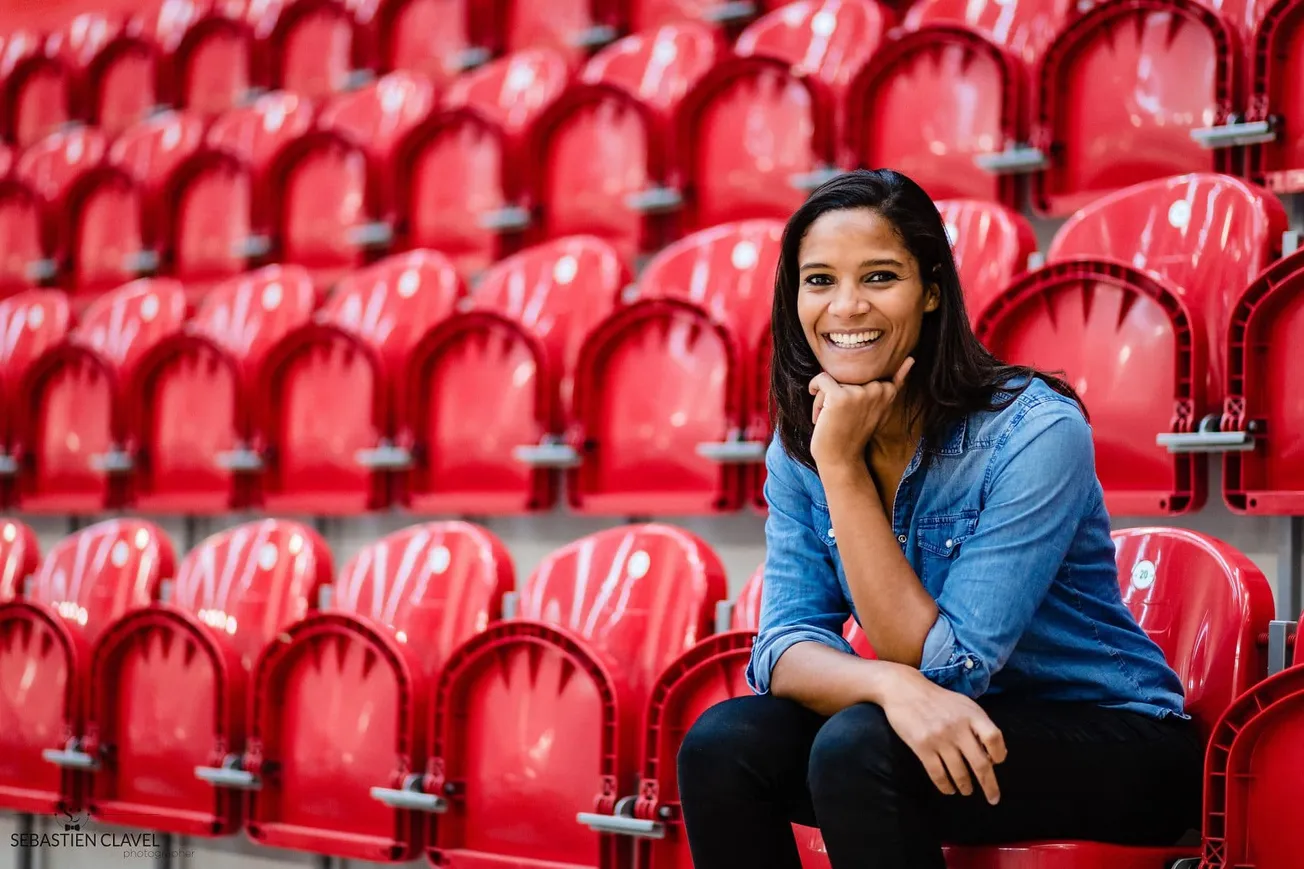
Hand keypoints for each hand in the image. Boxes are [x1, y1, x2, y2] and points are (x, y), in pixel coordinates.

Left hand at [808, 356, 914, 468]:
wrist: (841, 458)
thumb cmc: (854, 432)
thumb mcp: (880, 407)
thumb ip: (895, 383)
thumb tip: (911, 358)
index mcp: (888, 390)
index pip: (861, 372)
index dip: (851, 390)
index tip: (853, 413)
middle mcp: (877, 389)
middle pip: (846, 373)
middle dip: (837, 391)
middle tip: (840, 416)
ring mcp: (859, 392)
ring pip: (832, 378)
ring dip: (825, 397)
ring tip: (832, 418)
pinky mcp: (840, 396)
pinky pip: (821, 379)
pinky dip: (814, 391)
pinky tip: (819, 412)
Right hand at [879, 666, 1005, 803]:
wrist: (904, 690)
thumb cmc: (938, 700)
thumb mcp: (963, 705)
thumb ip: (979, 725)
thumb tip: (995, 755)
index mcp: (972, 714)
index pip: (994, 738)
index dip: (999, 754)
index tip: (997, 763)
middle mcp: (958, 727)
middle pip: (980, 763)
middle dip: (989, 786)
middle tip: (993, 798)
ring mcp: (939, 738)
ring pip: (959, 773)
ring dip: (966, 787)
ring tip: (966, 791)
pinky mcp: (922, 746)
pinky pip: (938, 774)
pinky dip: (945, 786)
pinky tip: (949, 789)